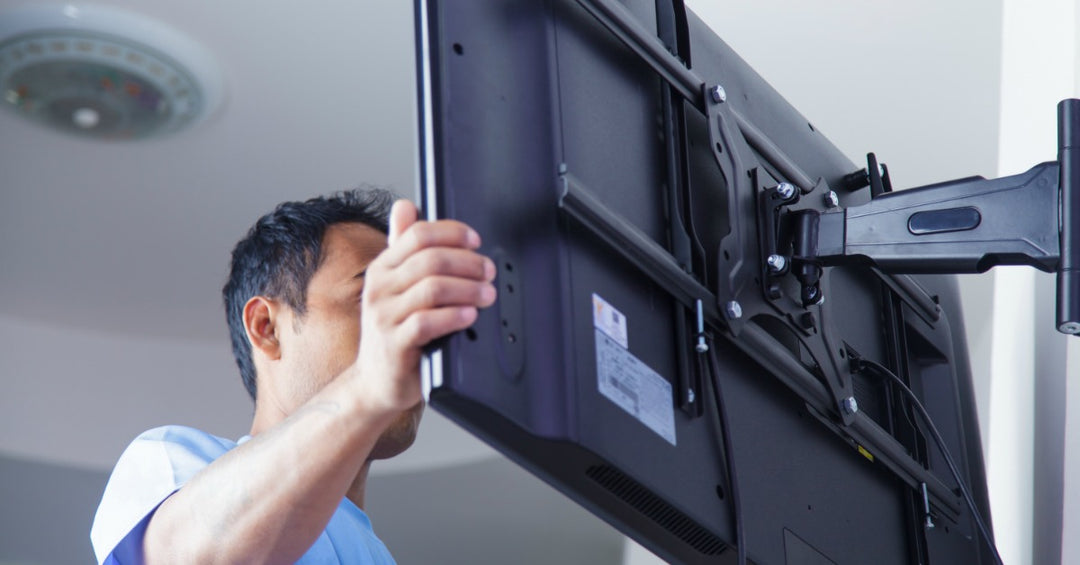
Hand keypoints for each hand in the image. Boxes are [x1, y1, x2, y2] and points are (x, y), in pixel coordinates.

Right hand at [353, 200, 495, 414]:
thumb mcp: (394, 286)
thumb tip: (405, 206)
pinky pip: (428, 323)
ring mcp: (384, 317)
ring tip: (487, 294)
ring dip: (468, 289)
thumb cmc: (393, 332)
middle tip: (489, 271)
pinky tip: (470, 316)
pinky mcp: (394, 345)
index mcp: (382, 268)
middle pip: (430, 259)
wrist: (376, 382)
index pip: (417, 234)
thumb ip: (403, 249)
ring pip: (433, 288)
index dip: (452, 233)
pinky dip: (454, 316)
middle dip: (468, 263)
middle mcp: (379, 288)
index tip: (476, 241)